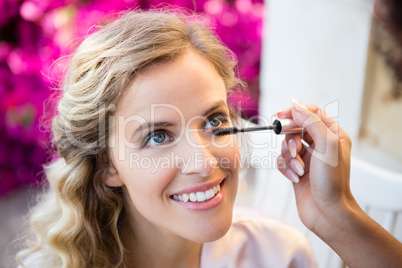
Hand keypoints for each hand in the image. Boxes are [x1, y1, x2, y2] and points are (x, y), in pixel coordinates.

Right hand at [276, 99, 353, 233]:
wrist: (327, 212)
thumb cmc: (331, 180)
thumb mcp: (325, 144)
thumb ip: (310, 121)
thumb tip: (295, 104)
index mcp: (333, 135)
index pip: (311, 113)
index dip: (295, 112)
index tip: (279, 116)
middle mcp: (321, 145)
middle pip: (295, 129)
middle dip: (291, 140)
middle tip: (295, 150)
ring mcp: (308, 158)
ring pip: (286, 145)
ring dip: (290, 158)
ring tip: (300, 170)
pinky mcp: (297, 170)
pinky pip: (282, 161)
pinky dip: (286, 169)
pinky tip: (295, 178)